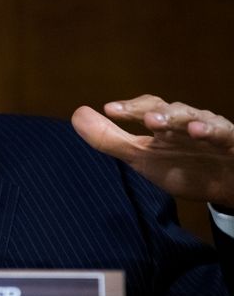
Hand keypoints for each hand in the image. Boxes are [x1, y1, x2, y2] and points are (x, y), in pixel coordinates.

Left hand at [72, 94, 233, 208]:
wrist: (227, 188)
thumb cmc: (183, 166)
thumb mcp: (142, 156)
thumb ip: (109, 139)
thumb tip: (77, 115)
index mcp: (166, 124)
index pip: (147, 108)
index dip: (130, 108)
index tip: (109, 110)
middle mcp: (188, 122)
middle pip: (171, 110)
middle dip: (153, 111)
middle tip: (139, 117)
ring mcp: (212, 132)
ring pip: (196, 118)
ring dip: (177, 118)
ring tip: (157, 121)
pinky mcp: (233, 144)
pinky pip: (225, 134)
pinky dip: (212, 131)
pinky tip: (198, 132)